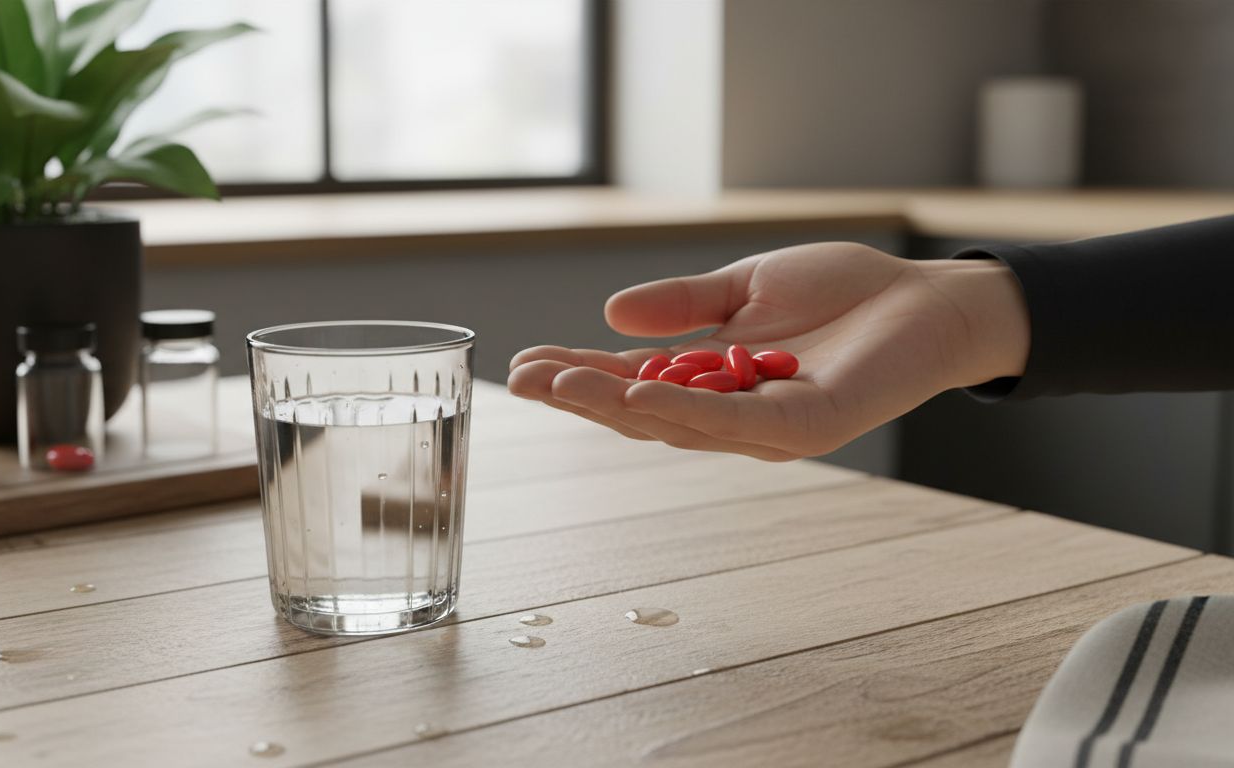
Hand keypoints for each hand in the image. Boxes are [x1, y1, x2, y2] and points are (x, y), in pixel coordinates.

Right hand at [507, 242, 1028, 460]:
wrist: (926, 297)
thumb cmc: (844, 291)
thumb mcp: (746, 286)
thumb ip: (683, 304)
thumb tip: (610, 310)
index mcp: (714, 380)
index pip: (634, 382)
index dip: (579, 373)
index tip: (526, 363)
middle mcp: (733, 416)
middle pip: (642, 412)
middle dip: (579, 396)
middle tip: (520, 378)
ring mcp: (766, 429)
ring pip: (674, 424)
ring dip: (611, 403)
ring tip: (556, 383)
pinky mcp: (804, 428)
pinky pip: (731, 423)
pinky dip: (678, 409)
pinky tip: (632, 392)